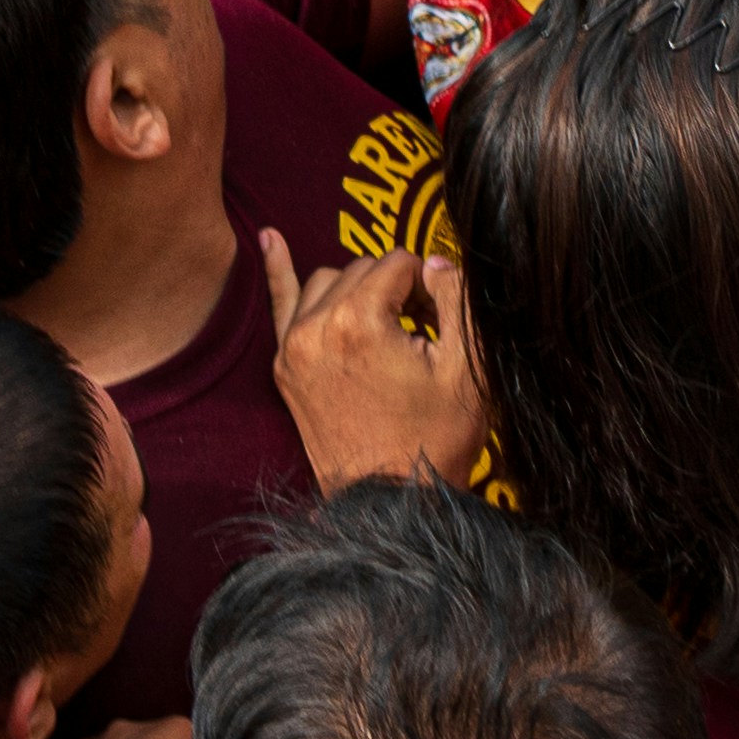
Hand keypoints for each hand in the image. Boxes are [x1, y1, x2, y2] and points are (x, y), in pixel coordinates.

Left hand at [258, 237, 483, 487]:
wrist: (391, 502)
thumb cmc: (434, 438)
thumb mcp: (469, 367)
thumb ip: (459, 298)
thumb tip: (437, 264)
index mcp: (360, 321)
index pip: (400, 263)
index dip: (430, 286)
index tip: (441, 322)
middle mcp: (316, 327)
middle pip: (365, 270)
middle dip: (398, 289)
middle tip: (424, 331)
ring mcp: (294, 348)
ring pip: (330, 281)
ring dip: (359, 291)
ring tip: (388, 324)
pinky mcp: (286, 368)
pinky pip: (280, 303)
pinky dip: (277, 269)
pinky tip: (268, 236)